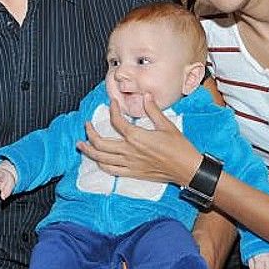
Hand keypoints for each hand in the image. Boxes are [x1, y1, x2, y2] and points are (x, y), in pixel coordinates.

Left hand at [76, 93, 201, 185]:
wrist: (187, 169)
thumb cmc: (179, 147)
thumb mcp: (167, 125)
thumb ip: (153, 110)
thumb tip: (145, 95)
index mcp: (137, 137)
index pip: (117, 122)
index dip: (112, 110)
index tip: (112, 103)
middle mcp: (130, 151)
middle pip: (101, 143)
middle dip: (90, 133)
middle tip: (86, 125)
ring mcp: (129, 164)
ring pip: (102, 158)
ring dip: (89, 151)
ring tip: (81, 144)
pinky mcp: (132, 173)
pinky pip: (111, 170)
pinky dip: (101, 164)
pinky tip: (97, 160)